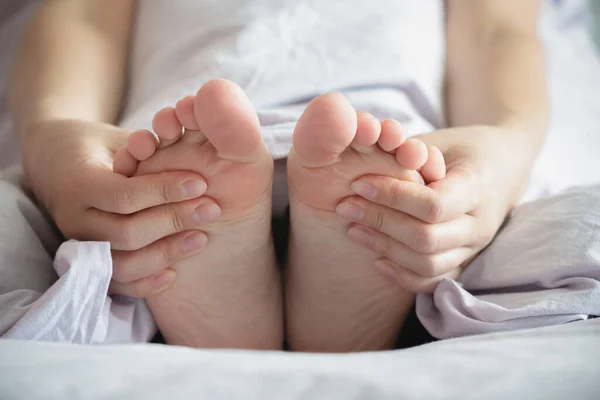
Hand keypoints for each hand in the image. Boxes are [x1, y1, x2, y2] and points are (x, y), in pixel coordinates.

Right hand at [21, 119, 215, 296]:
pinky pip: (116, 285)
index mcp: (79, 182)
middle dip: (173, 221)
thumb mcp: (120, 139)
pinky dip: (145, 284)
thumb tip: (192, 156)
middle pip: (125, 233)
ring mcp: (79, 246)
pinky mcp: (88, 266)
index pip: (123, 195)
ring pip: (122, 264)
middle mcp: (74, 218)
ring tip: (201, 238)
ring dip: (165, 254)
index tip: (199, 184)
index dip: (164, 192)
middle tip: (211, 209)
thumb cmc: (102, 149)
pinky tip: (174, 273)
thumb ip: (148, 151)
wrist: (60, 166)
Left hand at [339, 125, 530, 291]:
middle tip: (346, 207)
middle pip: (427, 239)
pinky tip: (376, 260)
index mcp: (477, 186)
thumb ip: (409, 153)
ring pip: (428, 264)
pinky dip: (403, 276)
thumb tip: (368, 154)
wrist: (503, 166)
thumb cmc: (462, 148)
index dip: (392, 197)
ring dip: (385, 249)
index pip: (433, 204)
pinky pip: (434, 280)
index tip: (359, 184)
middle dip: (381, 223)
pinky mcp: (465, 262)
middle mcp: (480, 223)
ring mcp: (475, 248)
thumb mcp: (440, 140)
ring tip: (353, 230)